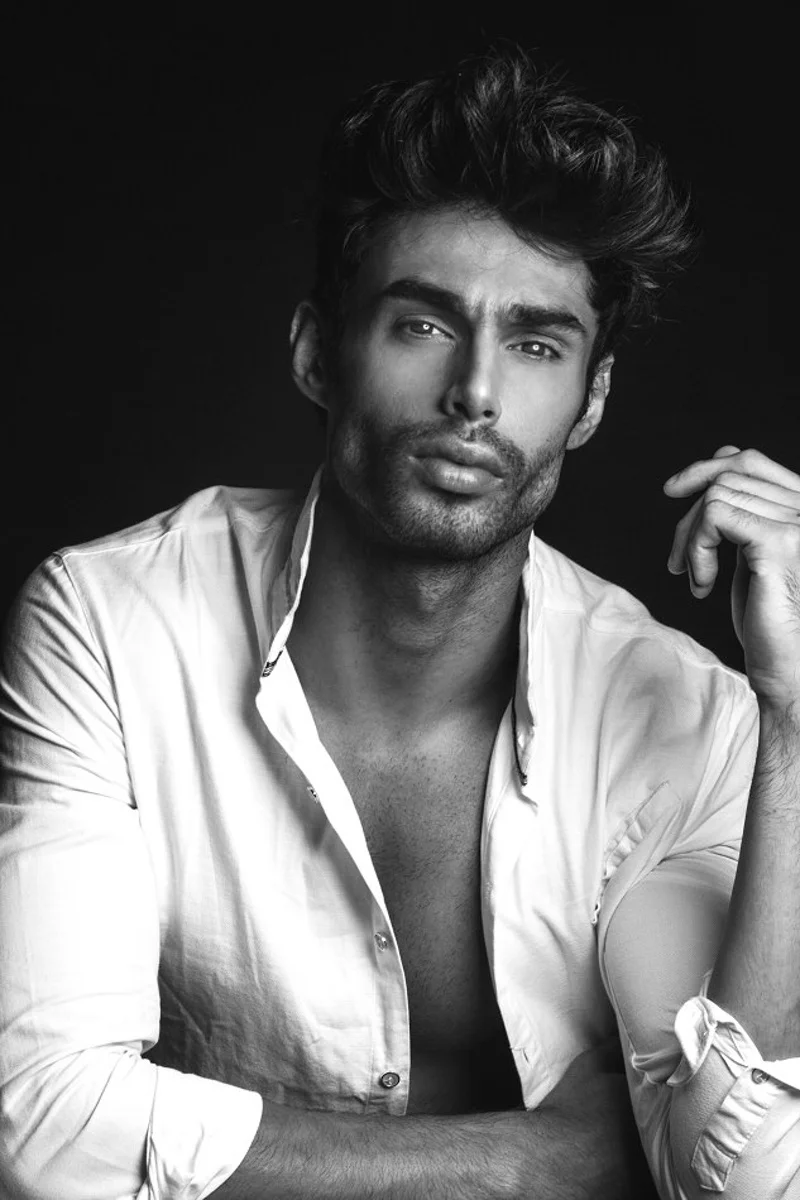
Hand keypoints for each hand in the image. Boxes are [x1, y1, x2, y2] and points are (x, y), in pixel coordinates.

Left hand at [663, 446, 799, 709]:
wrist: (792, 672)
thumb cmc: (772, 624)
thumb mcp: (753, 556)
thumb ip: (743, 514)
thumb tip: (716, 467)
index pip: (752, 461)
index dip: (706, 468)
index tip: (673, 493)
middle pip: (730, 474)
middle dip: (688, 514)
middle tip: (675, 560)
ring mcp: (799, 523)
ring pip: (717, 494)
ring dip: (690, 539)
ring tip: (696, 579)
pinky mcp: (779, 542)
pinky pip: (714, 515)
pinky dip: (696, 547)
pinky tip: (702, 584)